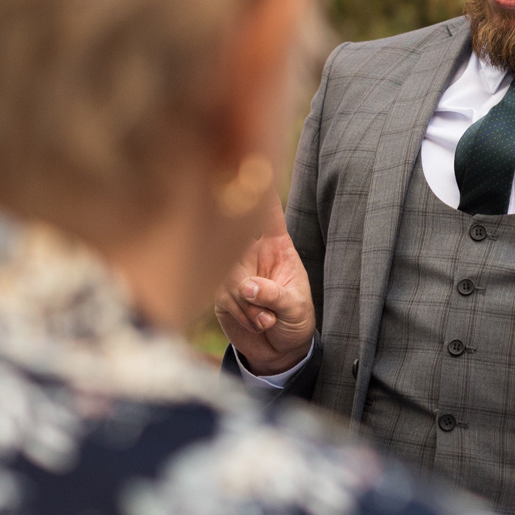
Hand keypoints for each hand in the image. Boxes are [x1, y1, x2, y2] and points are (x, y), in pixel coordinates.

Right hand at [213, 202, 315, 373]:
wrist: (278, 351)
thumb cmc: (294, 320)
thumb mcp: (296, 308)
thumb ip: (275, 295)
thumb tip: (248, 286)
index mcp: (277, 245)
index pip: (268, 213)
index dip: (261, 190)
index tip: (256, 164)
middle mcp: (251, 252)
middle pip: (236, 246)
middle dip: (249, 281)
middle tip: (267, 306)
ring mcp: (232, 270)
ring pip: (227, 276)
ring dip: (247, 304)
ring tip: (268, 319)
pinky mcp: (218, 290)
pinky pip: (222, 296)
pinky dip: (240, 314)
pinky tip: (257, 322)